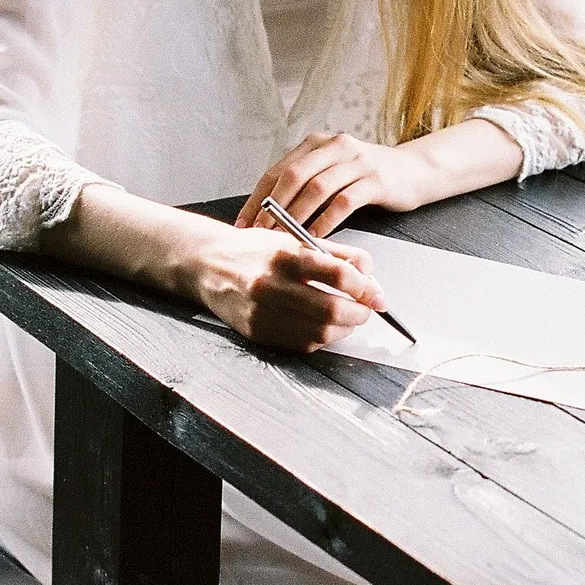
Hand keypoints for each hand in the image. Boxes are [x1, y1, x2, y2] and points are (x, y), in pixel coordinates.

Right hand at [190, 221, 385, 352]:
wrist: (208, 265)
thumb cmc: (255, 251)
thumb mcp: (294, 239)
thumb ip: (336, 254)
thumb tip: (370, 273)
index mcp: (284, 256)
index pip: (337, 273)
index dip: (366, 287)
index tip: (376, 293)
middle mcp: (270, 285)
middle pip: (332, 309)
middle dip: (359, 313)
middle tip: (367, 309)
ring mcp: (262, 312)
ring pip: (320, 333)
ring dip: (344, 329)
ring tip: (348, 317)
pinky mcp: (256, 332)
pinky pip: (302, 344)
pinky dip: (322, 338)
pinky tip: (324, 325)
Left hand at [236, 133, 422, 238]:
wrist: (415, 172)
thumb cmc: (367, 178)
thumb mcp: (333, 172)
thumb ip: (305, 184)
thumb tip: (267, 214)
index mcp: (318, 143)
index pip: (278, 170)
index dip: (258, 197)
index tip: (244, 223)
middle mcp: (335, 146)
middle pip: (294, 175)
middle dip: (273, 206)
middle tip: (259, 233)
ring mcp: (357, 161)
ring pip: (317, 188)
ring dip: (296, 215)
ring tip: (283, 237)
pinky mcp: (376, 180)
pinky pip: (344, 202)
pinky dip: (326, 221)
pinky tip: (316, 237)